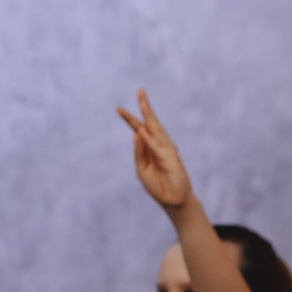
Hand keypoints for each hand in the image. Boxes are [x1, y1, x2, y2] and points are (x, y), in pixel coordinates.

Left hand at [116, 89, 194, 214]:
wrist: (172, 200)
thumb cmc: (157, 185)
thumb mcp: (141, 169)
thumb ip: (139, 152)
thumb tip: (136, 133)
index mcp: (149, 147)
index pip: (139, 129)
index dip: (130, 118)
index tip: (118, 108)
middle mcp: (159, 145)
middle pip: (150, 123)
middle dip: (145, 107)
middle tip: (140, 91)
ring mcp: (166, 150)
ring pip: (156, 130)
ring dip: (149, 116)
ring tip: (143, 104)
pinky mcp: (171, 158)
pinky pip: (157, 147)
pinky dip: (149, 140)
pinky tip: (141, 131)